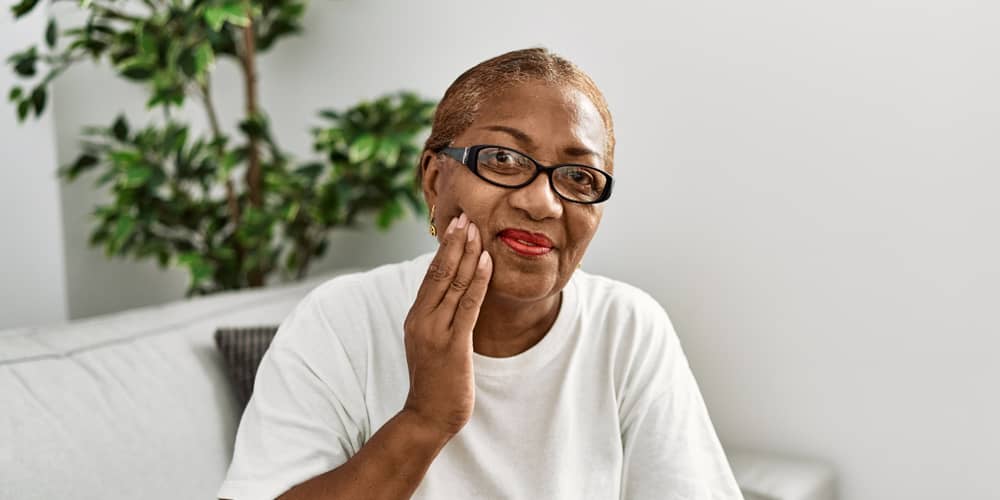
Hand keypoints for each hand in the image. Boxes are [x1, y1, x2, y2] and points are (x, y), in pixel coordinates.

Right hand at [402, 212, 491, 437]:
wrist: (427, 415)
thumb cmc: (434, 381)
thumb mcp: (431, 342)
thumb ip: (439, 318)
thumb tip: (455, 294)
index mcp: (415, 316)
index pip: (431, 274)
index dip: (444, 248)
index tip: (456, 224)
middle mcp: (422, 319)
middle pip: (439, 271)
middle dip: (455, 242)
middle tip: (467, 216)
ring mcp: (436, 331)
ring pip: (454, 283)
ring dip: (467, 253)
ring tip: (478, 229)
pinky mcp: (453, 344)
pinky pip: (468, 305)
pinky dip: (478, 280)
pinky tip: (486, 261)